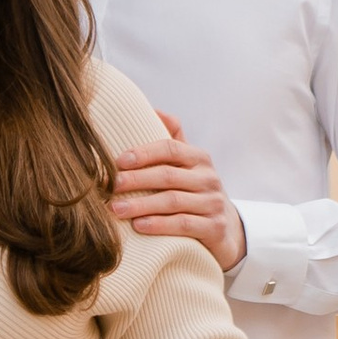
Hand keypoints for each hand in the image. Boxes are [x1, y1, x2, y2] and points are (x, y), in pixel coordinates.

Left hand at [109, 109, 244, 272]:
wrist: (226, 229)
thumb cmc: (196, 192)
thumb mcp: (189, 165)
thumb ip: (174, 139)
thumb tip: (153, 109)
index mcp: (199, 158)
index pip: (170, 148)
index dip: (143, 153)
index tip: (118, 161)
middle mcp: (208, 178)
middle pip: (168, 175)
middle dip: (136, 180)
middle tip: (110, 186)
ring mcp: (213, 203)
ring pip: (172, 201)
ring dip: (141, 205)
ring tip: (116, 209)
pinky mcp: (214, 228)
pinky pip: (183, 224)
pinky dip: (159, 225)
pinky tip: (139, 226)